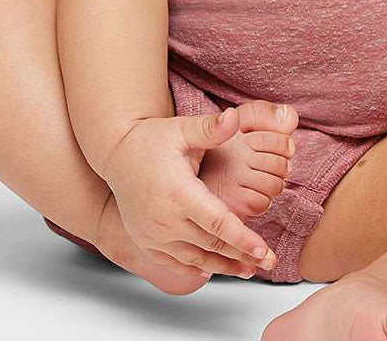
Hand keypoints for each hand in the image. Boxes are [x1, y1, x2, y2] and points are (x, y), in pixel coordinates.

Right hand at [100, 108, 275, 278]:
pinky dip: (199, 269)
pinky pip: (176, 263)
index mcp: (177, 191)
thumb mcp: (181, 129)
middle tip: (270, 262)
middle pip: (211, 245)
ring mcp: (153, 234)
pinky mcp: (147, 241)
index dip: (242, 239)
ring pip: (195, 259)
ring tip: (250, 269)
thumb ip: (210, 128)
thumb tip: (234, 117)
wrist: (116, 153)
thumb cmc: (151, 139)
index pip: (216, 222)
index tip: (264, 251)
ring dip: (224, 266)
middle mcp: (164, 219)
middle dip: (243, 256)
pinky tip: (218, 268)